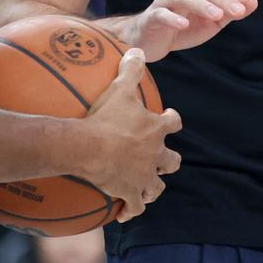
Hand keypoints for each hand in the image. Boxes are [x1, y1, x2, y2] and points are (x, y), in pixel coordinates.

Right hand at [80, 49, 180, 222]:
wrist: (89, 148)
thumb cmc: (106, 117)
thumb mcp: (119, 88)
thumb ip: (130, 70)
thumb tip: (137, 49)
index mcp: (155, 130)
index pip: (173, 124)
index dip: (172, 120)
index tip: (169, 118)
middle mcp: (155, 155)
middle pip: (172, 161)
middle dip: (169, 160)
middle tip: (162, 159)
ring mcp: (143, 176)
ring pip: (156, 187)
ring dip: (152, 187)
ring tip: (146, 189)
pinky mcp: (130, 193)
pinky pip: (134, 206)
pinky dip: (131, 210)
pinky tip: (124, 213)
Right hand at [126, 0, 257, 60]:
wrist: (152, 40)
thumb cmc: (185, 26)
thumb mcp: (213, 20)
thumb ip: (232, 11)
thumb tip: (253, 2)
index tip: (246, 0)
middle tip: (238, 12)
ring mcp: (164, 0)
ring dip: (202, 4)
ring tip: (217, 16)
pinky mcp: (152, 16)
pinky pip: (162, 13)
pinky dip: (173, 18)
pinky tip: (184, 24)